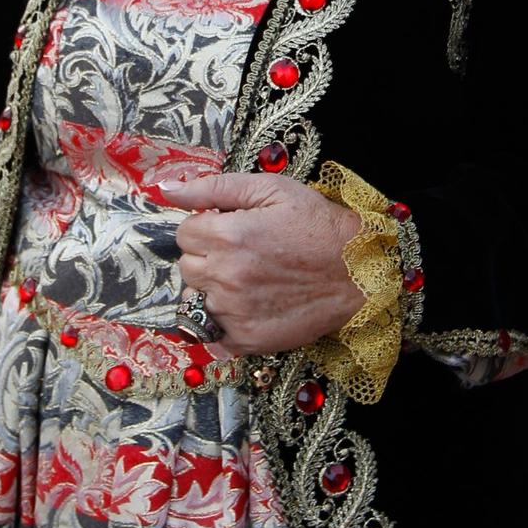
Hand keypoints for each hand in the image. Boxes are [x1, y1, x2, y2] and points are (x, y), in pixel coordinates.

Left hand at [160, 172, 362, 357]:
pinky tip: (247, 306)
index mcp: (229, 235)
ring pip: (195, 298)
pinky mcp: (247, 340)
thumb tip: (166, 189)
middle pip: (187, 266)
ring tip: (248, 280)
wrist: (360, 270)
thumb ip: (214, 187)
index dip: (207, 227)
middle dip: (207, 256)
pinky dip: (221, 321)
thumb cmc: (318, 225)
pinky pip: (210, 332)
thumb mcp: (271, 189)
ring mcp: (235, 312)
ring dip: (213, 288)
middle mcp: (227, 276)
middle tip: (242, 253)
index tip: (231, 229)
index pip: (185, 232)